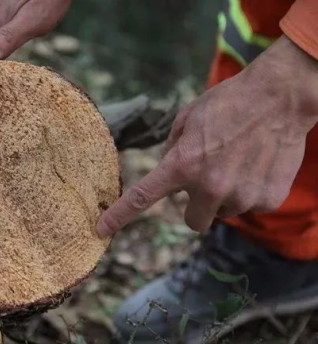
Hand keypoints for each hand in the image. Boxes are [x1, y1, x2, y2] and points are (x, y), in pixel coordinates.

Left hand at [97, 35, 317, 235]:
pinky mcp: (267, 199)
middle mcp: (210, 186)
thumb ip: (172, 151)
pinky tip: (256, 165)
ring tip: (237, 162)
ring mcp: (241, 195)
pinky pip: (250, 205)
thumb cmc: (228, 103)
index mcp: (182, 164)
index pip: (143, 198)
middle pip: (192, 221)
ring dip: (225, 196)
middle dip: (196, 206)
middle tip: (207, 181)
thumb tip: (168, 175)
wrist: (280, 96)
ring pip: (223, 212)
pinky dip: (250, 190)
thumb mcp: (187, 118)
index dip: (119, 216)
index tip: (102, 229)